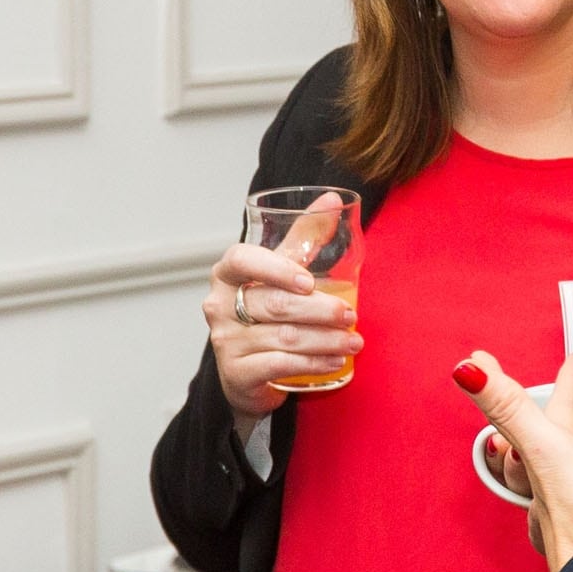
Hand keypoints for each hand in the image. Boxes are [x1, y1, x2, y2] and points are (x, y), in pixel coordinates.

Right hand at [202, 218, 359, 421]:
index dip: (277, 269)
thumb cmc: (264, 312)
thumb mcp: (280, 272)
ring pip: (284, 338)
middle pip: (274, 304)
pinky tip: (336, 362)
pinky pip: (281, 366)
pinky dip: (313, 363)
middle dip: (320, 310)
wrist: (245, 371)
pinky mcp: (236, 373)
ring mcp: (225, 341)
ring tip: (353, 341)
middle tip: (350, 315)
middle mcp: (219, 306)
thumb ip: (303, 237)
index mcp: (226, 275)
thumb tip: (332, 199)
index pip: (242, 260)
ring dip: (326, 340)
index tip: (310, 281)